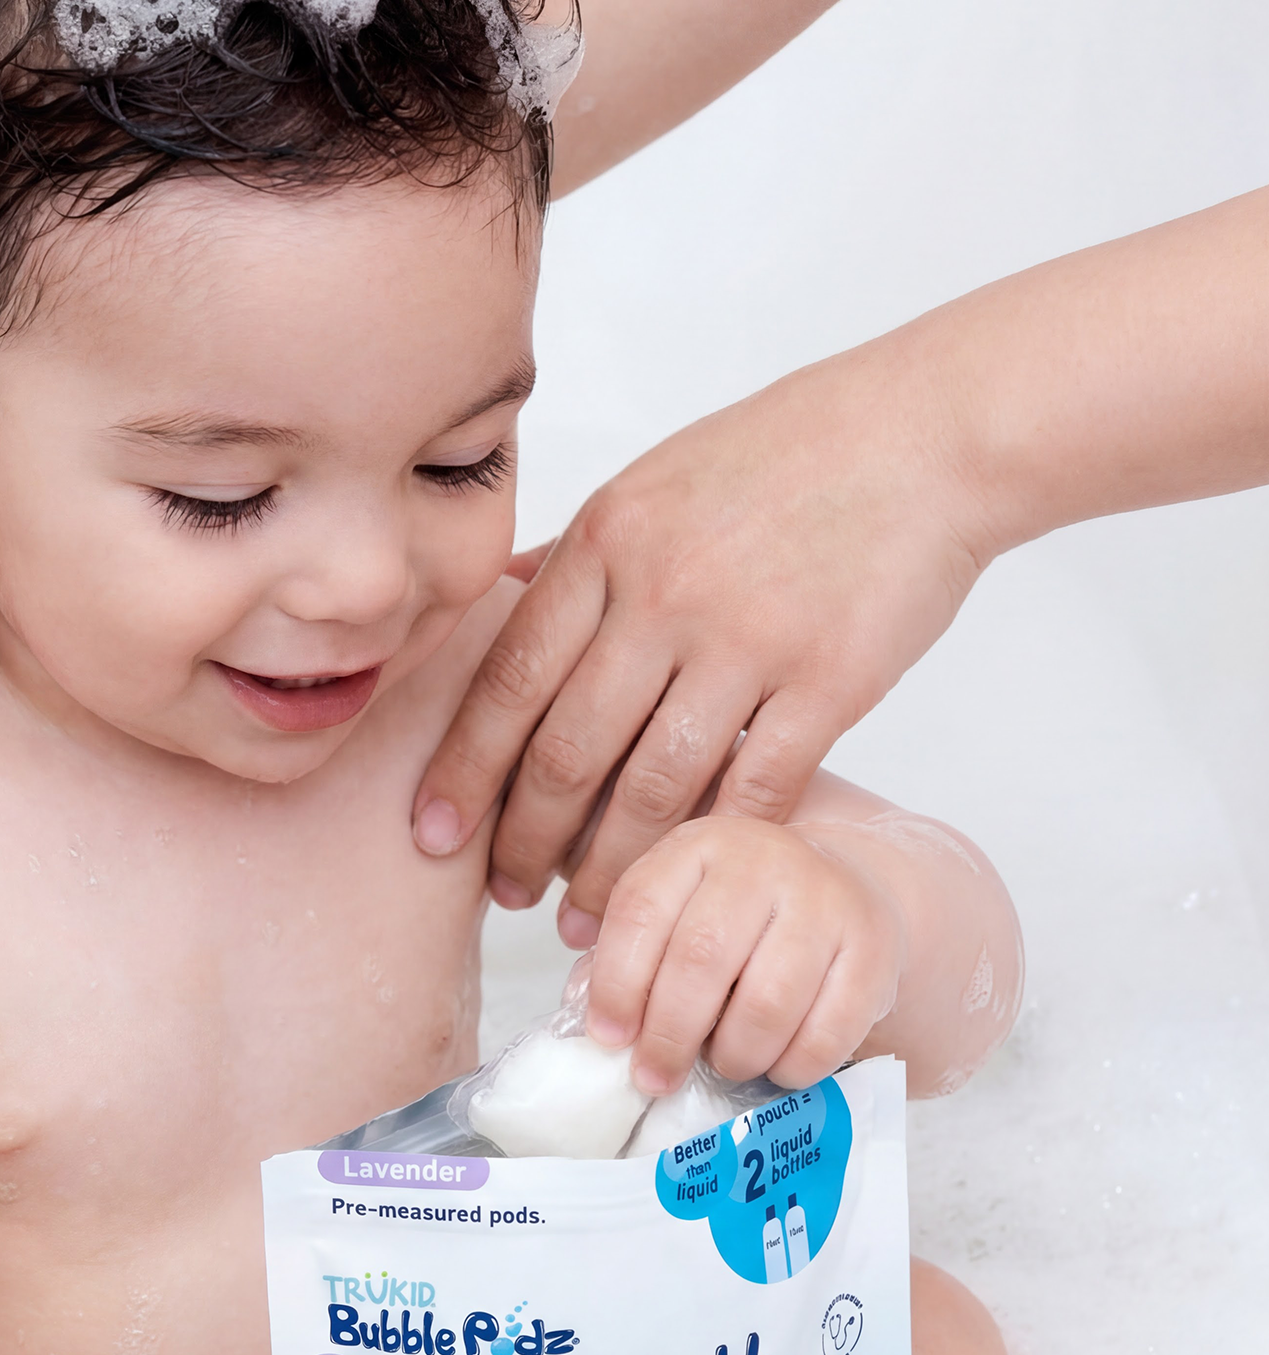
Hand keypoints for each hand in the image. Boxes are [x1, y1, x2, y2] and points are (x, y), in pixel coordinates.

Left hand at [412, 339, 985, 935]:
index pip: (509, 678)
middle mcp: (662, 594)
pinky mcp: (829, 681)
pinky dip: (711, 848)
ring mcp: (746, 640)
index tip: (432, 830)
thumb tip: (498, 601)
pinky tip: (684, 885)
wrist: (921, 436)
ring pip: (652, 786)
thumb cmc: (783, 456)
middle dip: (523, 837)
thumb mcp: (652, 482)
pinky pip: (754, 791)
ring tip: (586, 919)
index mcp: (607, 542)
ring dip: (610, 868)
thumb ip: (575, 554)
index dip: (464, 767)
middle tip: (502, 893)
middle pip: (566, 745)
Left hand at [583, 815, 905, 1095]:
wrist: (844, 885)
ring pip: (765, 1003)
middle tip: (656, 1076)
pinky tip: (776, 1065)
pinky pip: (827, 1032)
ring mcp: (823, 900)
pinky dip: (792, 1067)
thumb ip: (628, 955)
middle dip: (669, 1034)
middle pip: (701, 957)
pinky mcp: (873, 948)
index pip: (640, 910)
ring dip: (734, 1055)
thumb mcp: (677, 908)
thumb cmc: (739, 912)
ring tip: (722, 1064)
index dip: (616, 983)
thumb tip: (587, 1021)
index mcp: (695, 846)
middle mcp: (760, 860)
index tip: (608, 1038)